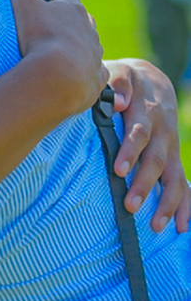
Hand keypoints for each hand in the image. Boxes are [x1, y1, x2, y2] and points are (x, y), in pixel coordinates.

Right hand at [4, 0, 107, 115]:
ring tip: (65, 51)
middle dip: (71, 18)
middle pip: (83, 17)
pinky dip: (89, 69)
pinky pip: (96, 70)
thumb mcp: (24, 6)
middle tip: (57, 21)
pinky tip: (80, 74)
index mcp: (72, 8)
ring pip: (91, 43)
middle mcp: (89, 28)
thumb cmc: (42, 37)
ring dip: (80, 44)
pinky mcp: (97, 75)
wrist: (60, 77)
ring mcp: (95, 52)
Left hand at [106, 59, 189, 232]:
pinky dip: (186, 206)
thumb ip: (117, 83)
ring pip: (174, 177)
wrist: (151, 81)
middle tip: (130, 206)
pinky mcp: (174, 158)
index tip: (118, 170)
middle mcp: (163, 133)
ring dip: (167, 202)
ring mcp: (172, 148)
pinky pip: (184, 184)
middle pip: (156, 161)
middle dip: (145, 184)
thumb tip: (118, 101)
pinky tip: (183, 227)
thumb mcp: (121, 73)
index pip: (139, 133)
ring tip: (155, 225)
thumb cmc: (127, 82)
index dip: (130, 151)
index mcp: (146, 113)